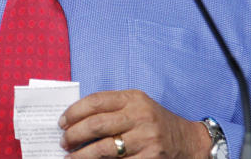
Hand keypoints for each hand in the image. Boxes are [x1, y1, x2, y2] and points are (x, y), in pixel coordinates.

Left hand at [58, 90, 210, 157]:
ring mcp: (145, 139)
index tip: (62, 122)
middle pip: (96, 125)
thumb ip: (112, 108)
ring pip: (103, 149)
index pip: (96, 101)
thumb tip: (76, 120)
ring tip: (70, 158)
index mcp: (134, 98)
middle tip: (64, 142)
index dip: (74, 112)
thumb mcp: (138, 106)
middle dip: (74, 135)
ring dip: (81, 156)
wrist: (188, 141)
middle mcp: (140, 116)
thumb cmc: (156, 123)